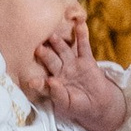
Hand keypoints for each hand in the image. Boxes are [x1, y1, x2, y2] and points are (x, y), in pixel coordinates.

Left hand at [38, 13, 121, 130]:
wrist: (98, 103)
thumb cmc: (78, 106)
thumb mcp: (68, 104)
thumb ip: (58, 94)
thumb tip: (51, 82)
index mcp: (52, 84)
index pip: (43, 82)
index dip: (38, 83)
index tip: (32, 82)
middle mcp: (60, 71)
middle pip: (51, 61)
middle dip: (45, 55)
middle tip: (38, 48)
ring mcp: (72, 64)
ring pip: (64, 51)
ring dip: (59, 43)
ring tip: (53, 36)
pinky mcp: (86, 60)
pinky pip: (83, 46)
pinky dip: (82, 35)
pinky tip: (79, 24)